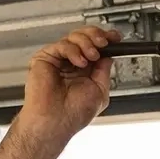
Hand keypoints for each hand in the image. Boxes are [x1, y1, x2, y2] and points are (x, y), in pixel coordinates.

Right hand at [17, 26, 121, 145]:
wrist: (57, 122)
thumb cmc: (73, 114)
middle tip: (103, 43)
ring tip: (91, 56)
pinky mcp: (44, 59)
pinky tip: (79, 62)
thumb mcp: (100, 91)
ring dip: (86, 43)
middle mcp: (71, 63)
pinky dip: (73, 50)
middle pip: (84, 36)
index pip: (95, 47)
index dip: (105, 38)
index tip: (115, 37)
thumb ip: (104, 71)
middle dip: (96, 36)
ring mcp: (58, 60)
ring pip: (73, 37)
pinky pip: (61, 45)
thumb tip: (108, 55)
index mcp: (84, 71)